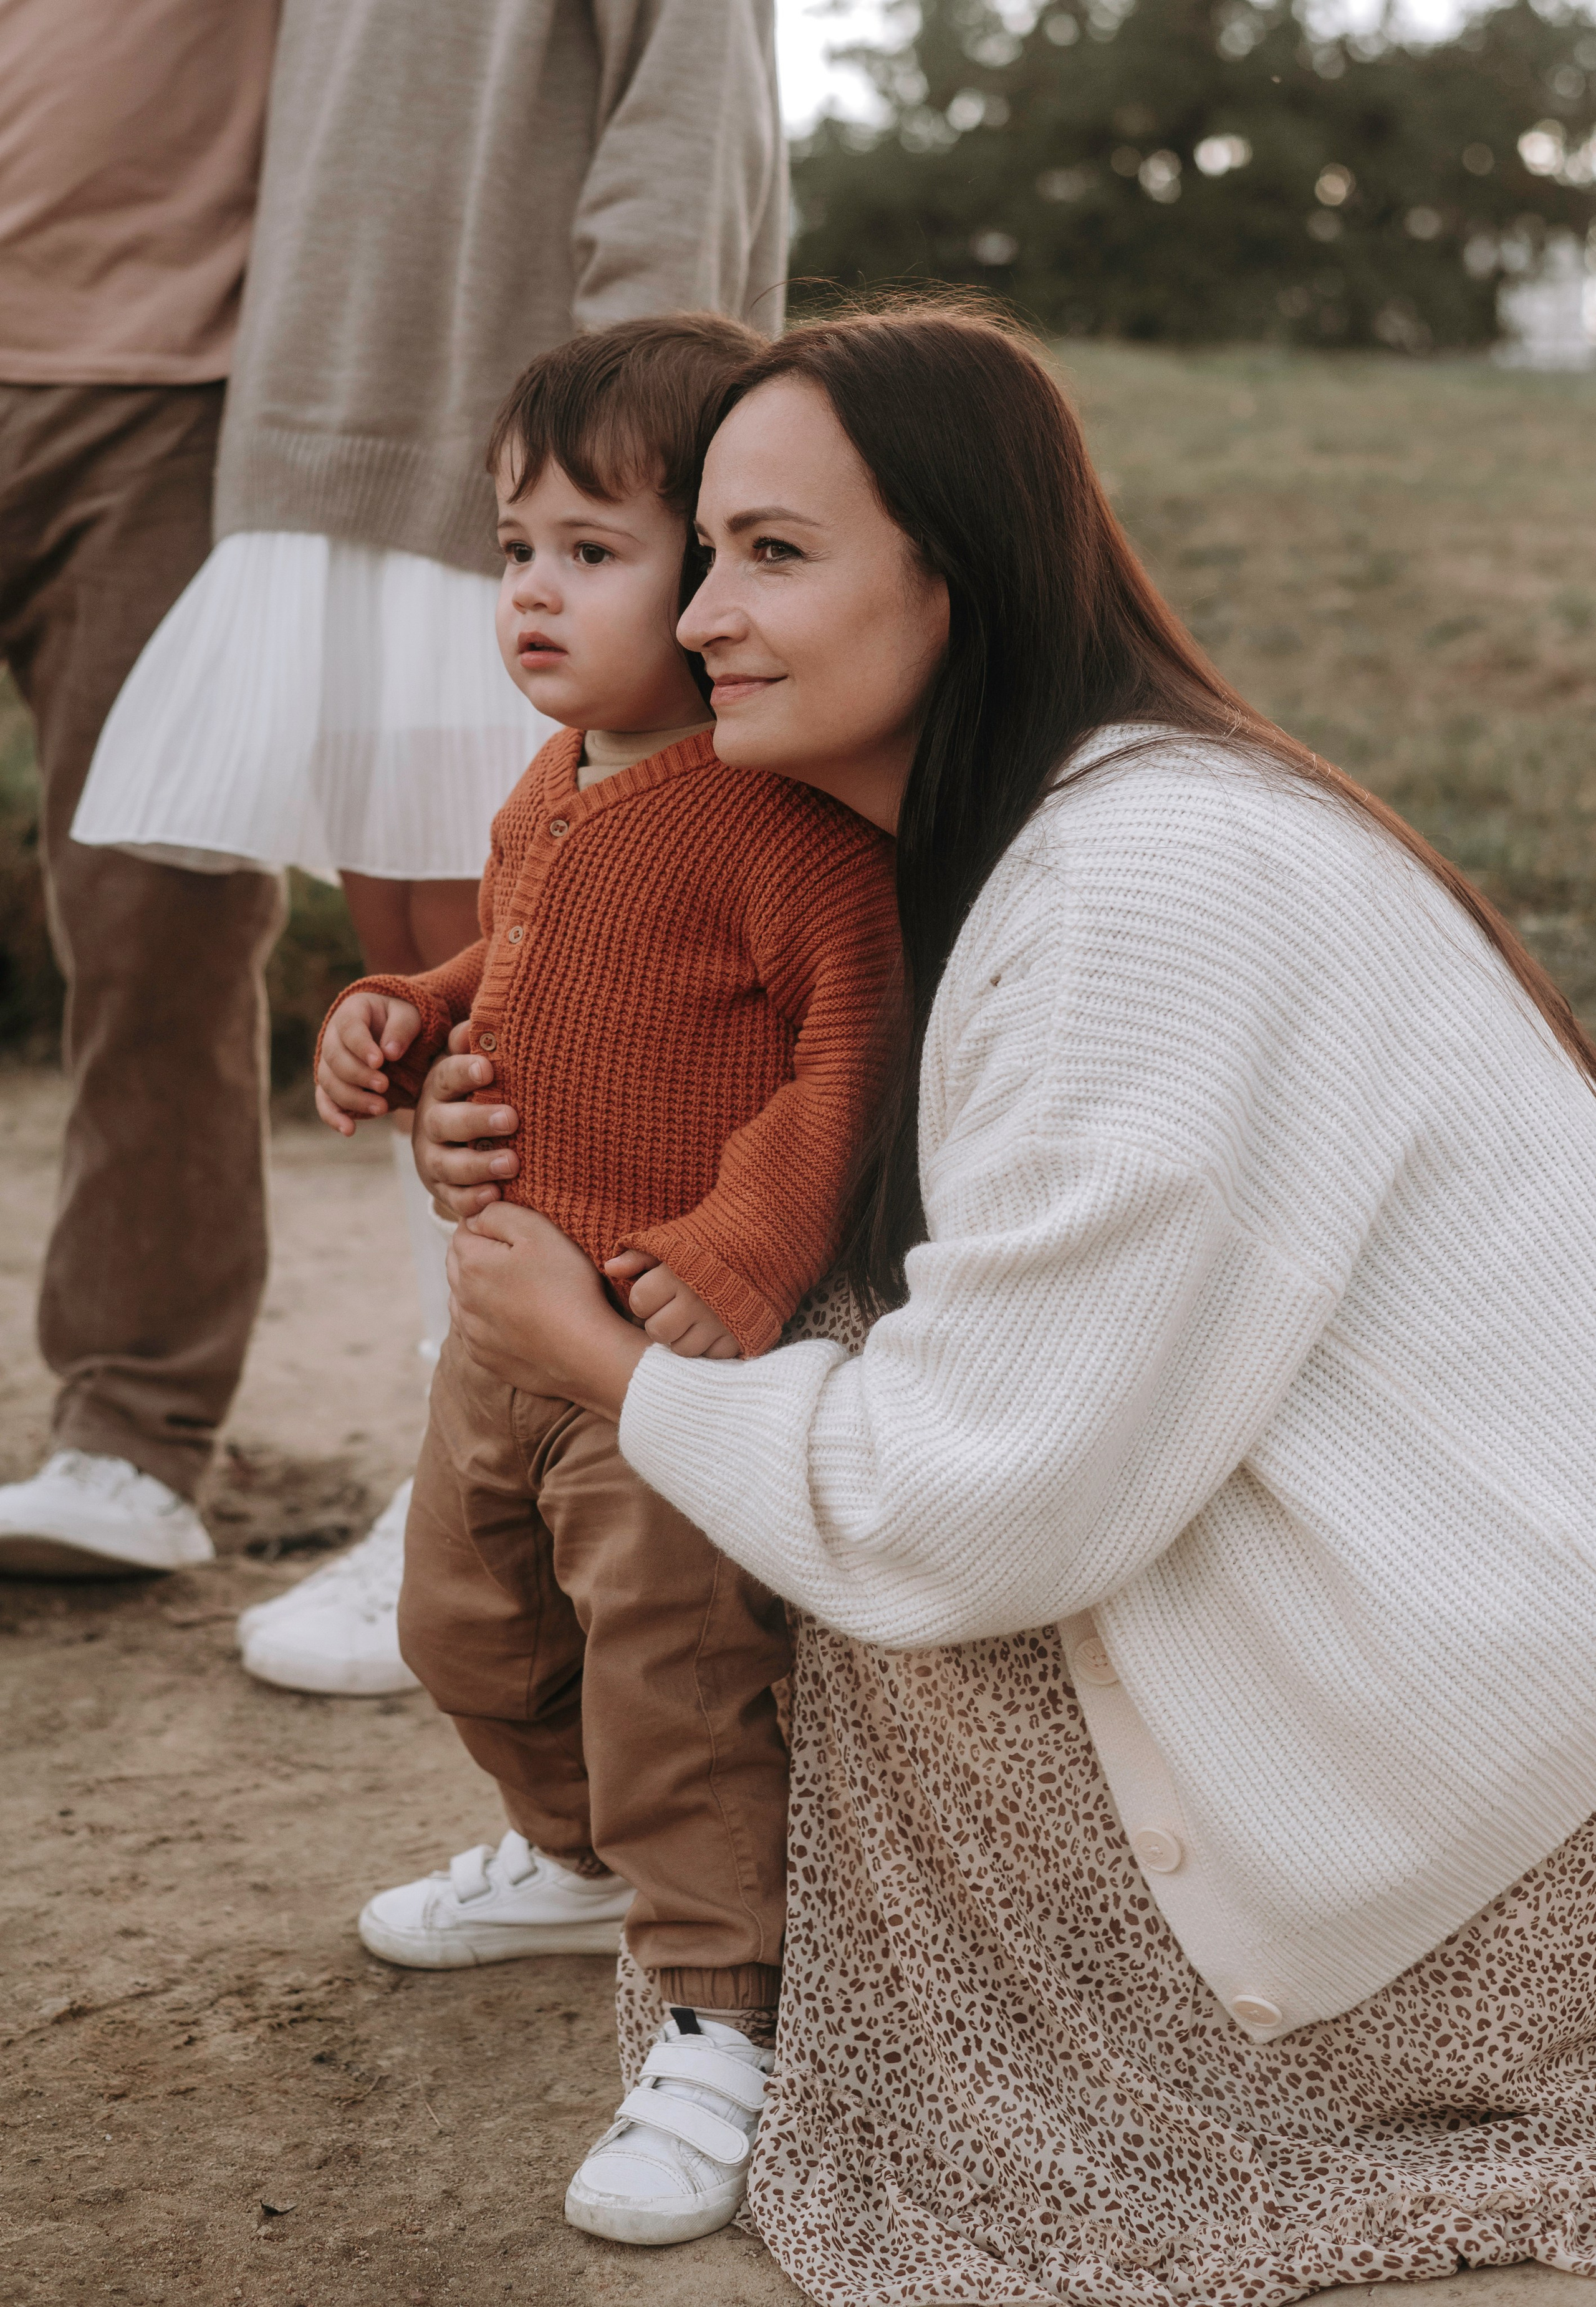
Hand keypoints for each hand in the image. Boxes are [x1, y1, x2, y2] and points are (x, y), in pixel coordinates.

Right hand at [315, 992, 422, 1133]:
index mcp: (350, 1013)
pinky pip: (324, 1102)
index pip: (349, 1029)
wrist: (392, 1032)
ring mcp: (329, 1063)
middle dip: (359, 1075)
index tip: (380, 1061)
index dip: (362, 1046)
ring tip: (381, 1108)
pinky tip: (349, 1130)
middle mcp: (332, 1037)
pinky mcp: (331, 1085)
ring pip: (329, 1083)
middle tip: (384, 1086)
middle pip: (336, 1059)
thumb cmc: (400, 1020)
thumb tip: (390, 1052)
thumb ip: (401, 1028)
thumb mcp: (408, 1015)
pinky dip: (333, 1117)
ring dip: (353, 1098)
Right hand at [413, 1021, 520, 1217]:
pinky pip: (454, 1198)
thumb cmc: (473, 1095)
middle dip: (477, 1120)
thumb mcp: (471, 1068)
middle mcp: (430, 1124)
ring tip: (512, 1162)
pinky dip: (473, 1200)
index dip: (464, 1072)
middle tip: (511, 1119)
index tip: (489, 1069)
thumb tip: (478, 1022)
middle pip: (445, 1123)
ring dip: (480, 1165)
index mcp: (438, 1088)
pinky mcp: (443, 1190)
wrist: (453, 1142)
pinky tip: (495, 1196)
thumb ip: (471, 1047)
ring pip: (450, 1165)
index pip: (446, 1077)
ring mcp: (434, 1159)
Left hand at [448, 1203, 646, 1419]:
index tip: (515, 1229)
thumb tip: (476, 1215)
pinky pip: (474, 1330)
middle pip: (458, 1264)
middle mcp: (461, 1299)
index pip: (463, 1230)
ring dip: (479, 1288)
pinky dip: (487, 1319)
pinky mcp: (484, 1357)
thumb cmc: (566, 1287)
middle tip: (516, 1255)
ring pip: (462, 1298)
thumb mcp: (538, 1231)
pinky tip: (514, 1317)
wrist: (585, 1352)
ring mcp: (470, 1332)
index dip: (488, 1224)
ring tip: (515, 1286)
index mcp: (471, 1263)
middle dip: (479, 1253)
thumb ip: (499, 1214)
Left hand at [604, 1251, 741, 1359]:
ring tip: (690, 1319)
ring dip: (682, 1337)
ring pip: (683, 1349)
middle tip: (671, 1308)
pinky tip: (711, 1328)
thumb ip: (638, 1256)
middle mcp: (697, 1301)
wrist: (761, 1241)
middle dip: (660, 1321)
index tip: (656, 1289)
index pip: (640, 1302)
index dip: (644, 1297)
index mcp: (676, 1275)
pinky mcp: (740, 1335)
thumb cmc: (708, 1241)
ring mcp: (720, 1322)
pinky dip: (709, 1345)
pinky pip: (712, 1355)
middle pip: (658, 1331)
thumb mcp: (671, 1241)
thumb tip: (609, 1268)